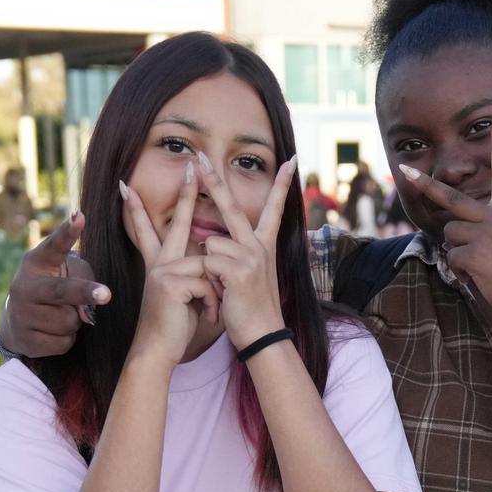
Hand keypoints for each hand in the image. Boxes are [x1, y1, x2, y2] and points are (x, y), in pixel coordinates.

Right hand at [0, 212, 108, 357]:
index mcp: (36, 263)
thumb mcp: (63, 273)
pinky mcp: (26, 340)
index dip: (67, 233)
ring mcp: (22, 315)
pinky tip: (52, 332)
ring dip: (74, 321)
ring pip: (69, 321)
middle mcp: (24, 287)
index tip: (79, 217)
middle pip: (61, 291)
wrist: (17, 322)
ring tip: (60, 315)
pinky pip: (63, 342)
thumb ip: (80, 278)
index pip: (53, 246)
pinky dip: (66, 339)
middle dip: (84, 292)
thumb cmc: (52, 288)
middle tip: (106, 294)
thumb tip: (86, 311)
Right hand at [122, 164, 219, 366]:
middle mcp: (160, 263)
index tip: (127, 188)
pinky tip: (206, 316)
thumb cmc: (175, 328)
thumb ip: (192, 275)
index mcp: (162, 265)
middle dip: (186, 193)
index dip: (138, 210)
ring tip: (211, 312)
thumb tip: (205, 258)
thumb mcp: (186, 296)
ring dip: (216, 291)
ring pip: (207, 263)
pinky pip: (207, 280)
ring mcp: (163, 270)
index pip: (149, 231)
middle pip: (177, 222)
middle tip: (192, 165)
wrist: (160, 352)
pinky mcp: (170, 282)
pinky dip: (213, 301)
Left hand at [196, 151, 296, 348]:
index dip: (283, 184)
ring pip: (211, 242)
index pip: (275, 208)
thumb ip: (238, 252)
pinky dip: (207, 276)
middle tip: (200, 157)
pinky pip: (208, 260)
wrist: (261, 333)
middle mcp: (260, 246)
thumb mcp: (250, 274)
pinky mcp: (239, 270)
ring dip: (207, 264)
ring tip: (221, 286)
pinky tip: (220, 291)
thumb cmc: (250, 306)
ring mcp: (251, 256)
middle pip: (234, 206)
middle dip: (216, 181)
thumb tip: (211, 238)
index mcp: (264, 245)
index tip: (291, 160)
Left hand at [396, 116, 491, 330]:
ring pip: (451, 235)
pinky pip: (453, 259)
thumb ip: (490, 228)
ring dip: (459, 252)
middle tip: (402, 169)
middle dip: (424, 184)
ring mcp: (485, 233)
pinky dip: (462, 273)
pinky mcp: (475, 252)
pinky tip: (481, 278)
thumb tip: (455, 233)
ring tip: (483, 266)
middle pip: (452, 198)